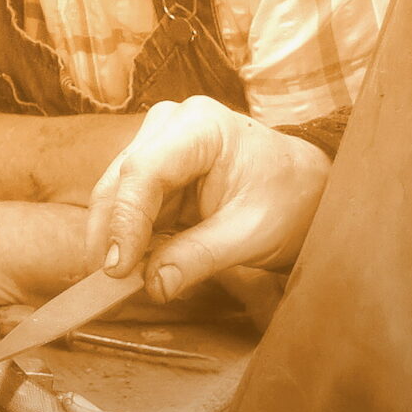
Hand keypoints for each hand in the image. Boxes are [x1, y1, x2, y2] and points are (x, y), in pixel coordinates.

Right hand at [86, 97, 328, 301]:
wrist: (304, 187)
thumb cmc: (288, 198)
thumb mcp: (251, 233)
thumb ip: (200, 257)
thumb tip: (154, 286)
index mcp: (201, 126)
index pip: (144, 170)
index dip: (125, 220)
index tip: (117, 267)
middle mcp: (170, 125)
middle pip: (120, 181)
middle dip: (109, 235)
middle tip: (107, 286)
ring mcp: (158, 145)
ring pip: (115, 195)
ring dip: (114, 241)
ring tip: (120, 284)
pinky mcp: (154, 170)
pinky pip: (128, 207)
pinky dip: (128, 240)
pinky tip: (132, 269)